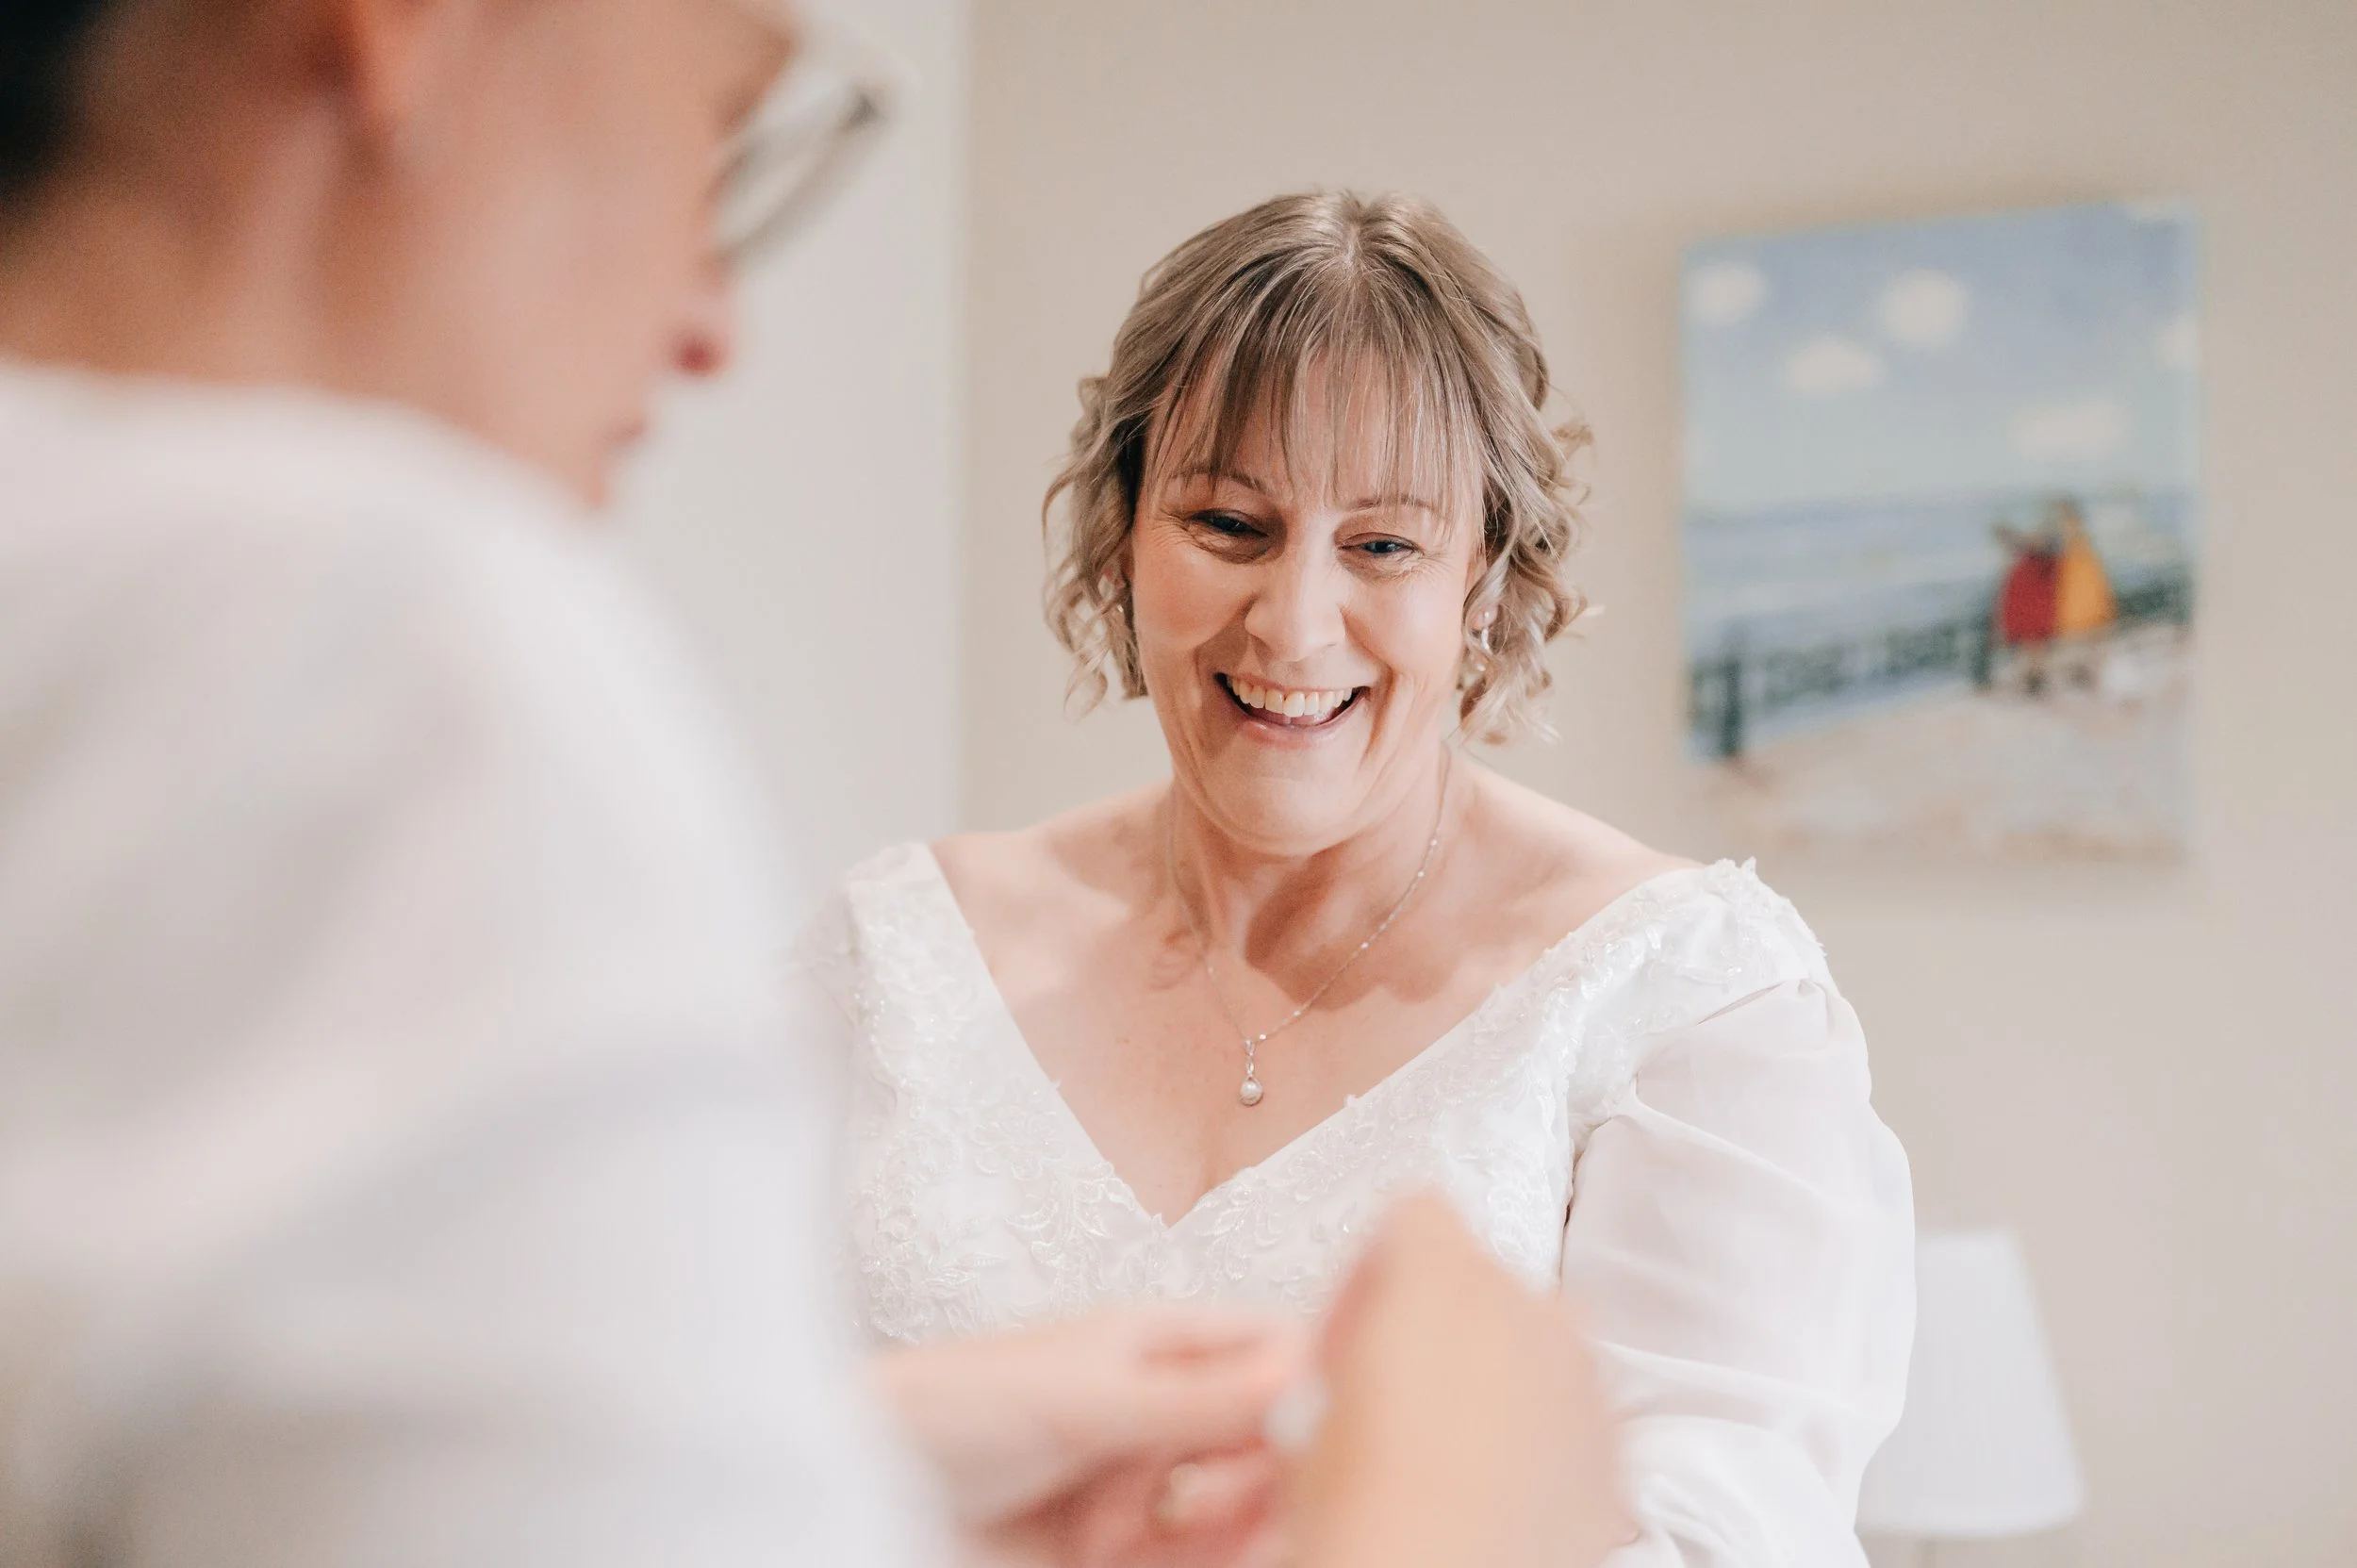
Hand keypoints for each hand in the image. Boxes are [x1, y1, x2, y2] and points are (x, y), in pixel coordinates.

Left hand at [869, 1305, 1306, 1564]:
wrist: (862, 1485)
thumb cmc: (954, 1408)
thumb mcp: (1083, 1398)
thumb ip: (1194, 1398)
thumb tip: (1302, 1372)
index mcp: (1166, 1343)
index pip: (1280, 1348)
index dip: (1309, 1383)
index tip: (1301, 1425)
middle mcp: (1169, 1411)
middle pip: (1275, 1442)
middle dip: (1259, 1471)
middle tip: (1199, 1492)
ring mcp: (1151, 1484)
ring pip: (1246, 1511)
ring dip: (1229, 1525)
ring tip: (1170, 1524)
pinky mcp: (1126, 1554)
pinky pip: (1201, 1561)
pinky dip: (1202, 1561)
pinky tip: (1146, 1549)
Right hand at [1289, 1194, 1630, 1567]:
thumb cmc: (1369, 1512)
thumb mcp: (1309, 1414)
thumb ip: (1341, 1351)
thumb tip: (1355, 1367)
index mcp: (1444, 1274)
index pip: (1412, 1211)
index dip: (1369, 1276)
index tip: (1345, 1341)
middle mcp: (1529, 1305)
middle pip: (1476, 1278)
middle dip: (1434, 1323)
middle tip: (1388, 1401)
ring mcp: (1584, 1374)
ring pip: (1529, 1343)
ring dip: (1489, 1376)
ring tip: (1441, 1457)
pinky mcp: (1617, 1445)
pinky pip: (1566, 1410)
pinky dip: (1533, 1434)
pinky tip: (1490, 1494)